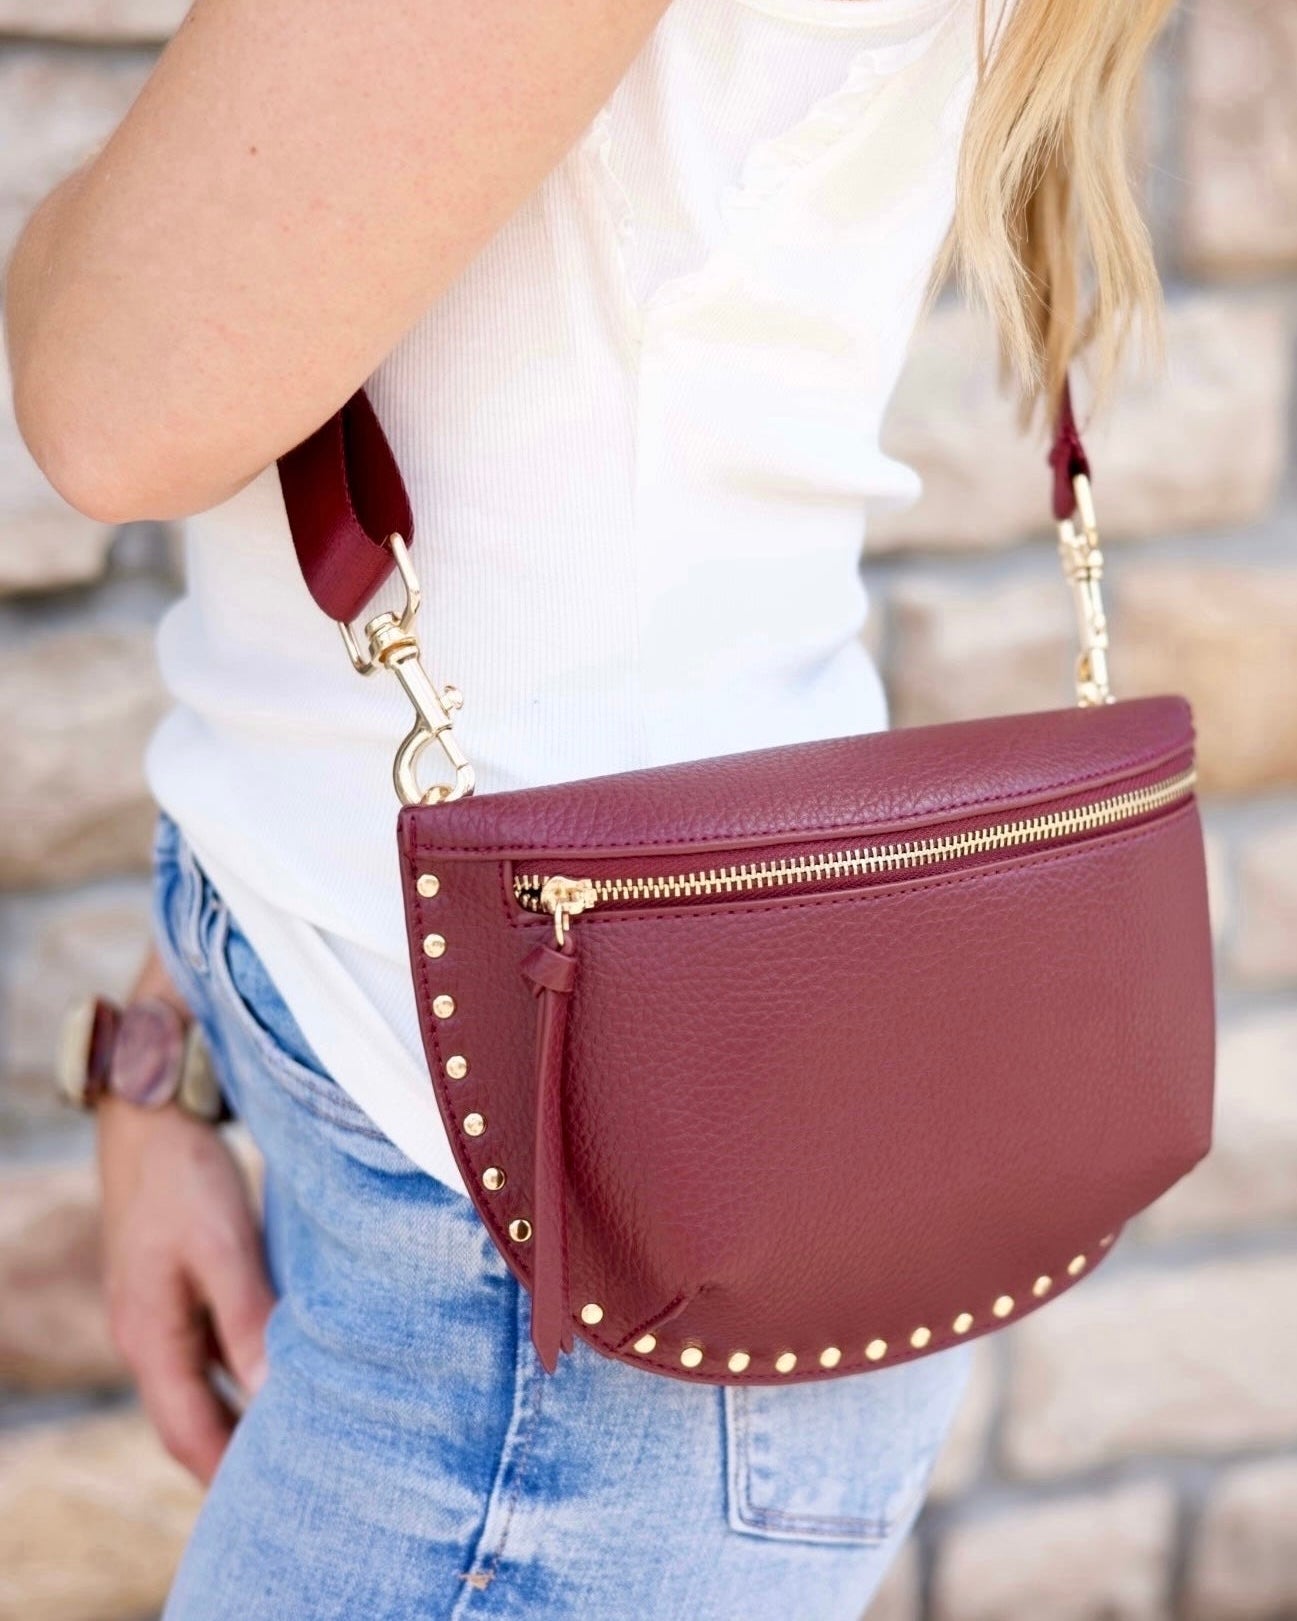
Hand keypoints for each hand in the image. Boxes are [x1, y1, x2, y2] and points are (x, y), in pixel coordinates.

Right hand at [97, 950, 272, 1483]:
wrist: (151, 1108)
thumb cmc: (186, 1175)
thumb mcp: (224, 1247)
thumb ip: (248, 1319)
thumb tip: (275, 1392)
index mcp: (151, 1337)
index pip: (192, 1434)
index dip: (230, 1475)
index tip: (276, 1506)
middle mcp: (148, 1334)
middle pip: (194, 1418)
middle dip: (237, 1455)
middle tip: (296, 1484)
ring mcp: (157, 1310)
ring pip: (205, 1382)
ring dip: (243, 1411)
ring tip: (299, 1437)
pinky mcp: (175, 1284)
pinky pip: (210, 1346)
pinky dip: (244, 1367)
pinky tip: (282, 1366)